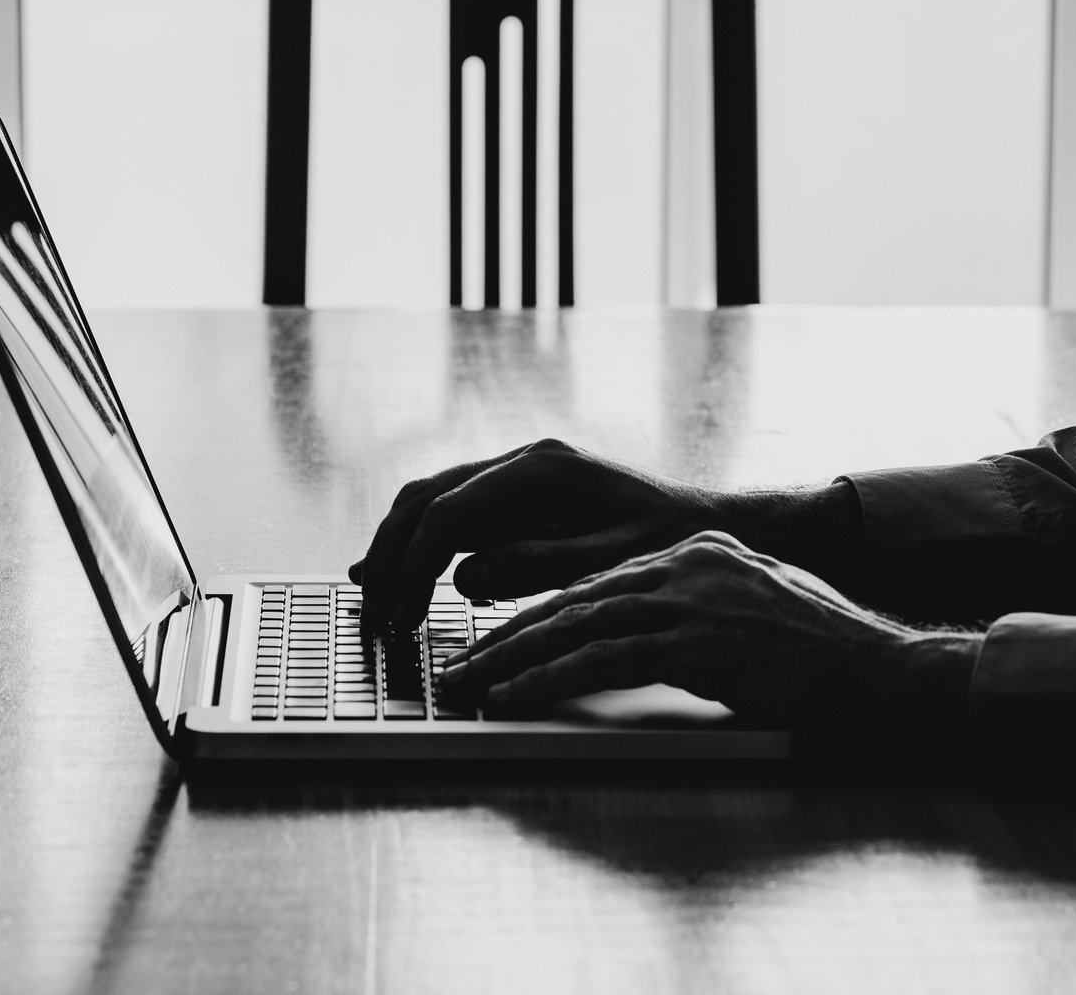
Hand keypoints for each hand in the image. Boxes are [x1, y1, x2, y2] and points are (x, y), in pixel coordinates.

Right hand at [350, 439, 742, 633]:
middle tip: (372, 613)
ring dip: (396, 549)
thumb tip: (466, 576)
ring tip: (371, 597)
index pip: (450, 513)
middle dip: (391, 556)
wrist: (705, 523)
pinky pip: (452, 515)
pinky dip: (419, 546)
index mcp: (542, 470)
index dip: (415, 566)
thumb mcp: (609, 561)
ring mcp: (515, 476)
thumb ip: (536, 565)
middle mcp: (520, 462)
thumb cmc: (668, 542)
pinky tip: (395, 575)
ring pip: (429, 502)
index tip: (401, 614)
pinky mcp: (516, 497)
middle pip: (425, 499)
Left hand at [436, 531, 976, 739]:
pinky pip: (605, 659)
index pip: (595, 583)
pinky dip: (551, 678)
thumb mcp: (747, 613)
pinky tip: (515, 697)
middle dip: (509, 635)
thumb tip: (628, 639)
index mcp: (695, 552)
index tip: (495, 643)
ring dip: (513, 658)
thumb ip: (689, 614)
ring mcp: (694, 598)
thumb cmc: (823, 654)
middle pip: (574, 598)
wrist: (886, 672)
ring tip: (469, 685)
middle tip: (460, 664)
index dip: (538, 615)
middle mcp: (687, 563)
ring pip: (577, 624)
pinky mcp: (702, 640)